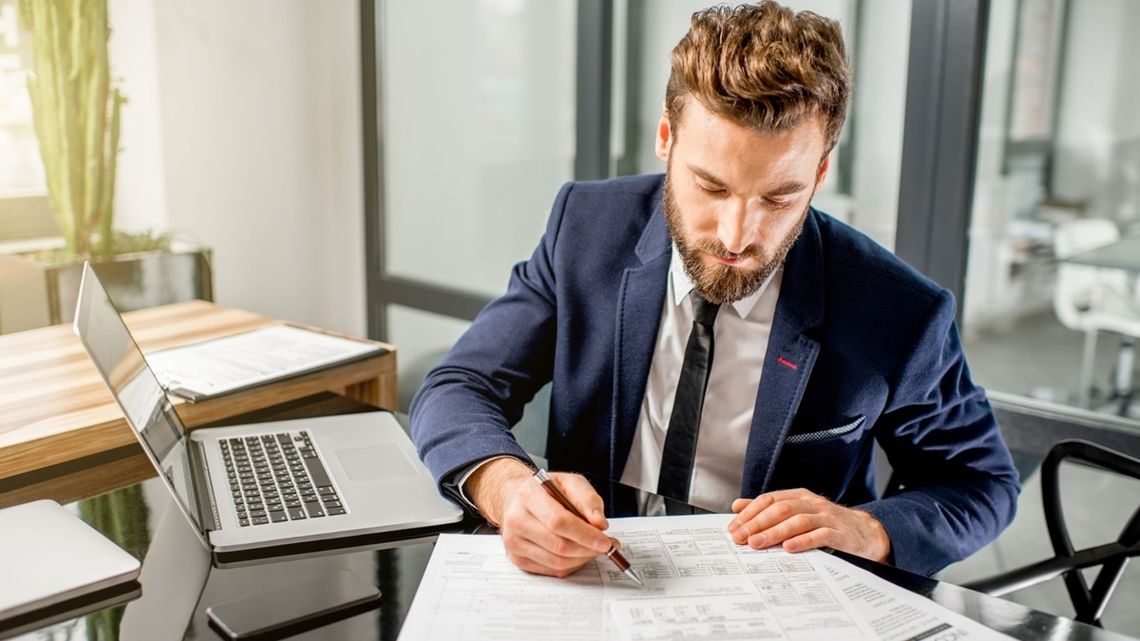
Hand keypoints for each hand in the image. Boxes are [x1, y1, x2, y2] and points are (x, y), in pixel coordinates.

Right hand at [466, 458, 614, 576]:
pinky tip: (578, 553)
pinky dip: (572, 564)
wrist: (518, 499)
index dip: (585, 535)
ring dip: (582, 558)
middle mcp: (516, 520)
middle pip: (558, 545)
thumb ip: (588, 499)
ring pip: (557, 562)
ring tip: (594, 548)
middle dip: (588, 549)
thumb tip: (599, 524)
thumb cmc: (546, 491)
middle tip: (606, 546)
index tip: (605, 541)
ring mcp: (514, 542)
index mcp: (528, 495)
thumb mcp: (570, 482)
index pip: (558, 521)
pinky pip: (552, 570)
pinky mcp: (517, 559)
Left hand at [728, 488, 890, 562]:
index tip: (733, 528)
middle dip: (757, 523)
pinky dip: (803, 541)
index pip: (769, 499)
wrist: (866, 533)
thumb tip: (737, 506)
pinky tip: (788, 548)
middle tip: (740, 538)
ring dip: (774, 532)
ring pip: (796, 521)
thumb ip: (769, 509)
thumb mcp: (798, 512)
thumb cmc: (827, 524)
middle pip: (780, 509)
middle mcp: (812, 503)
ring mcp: (826, 516)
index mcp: (799, 496)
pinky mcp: (839, 532)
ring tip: (757, 543)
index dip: (749, 513)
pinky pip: (819, 535)